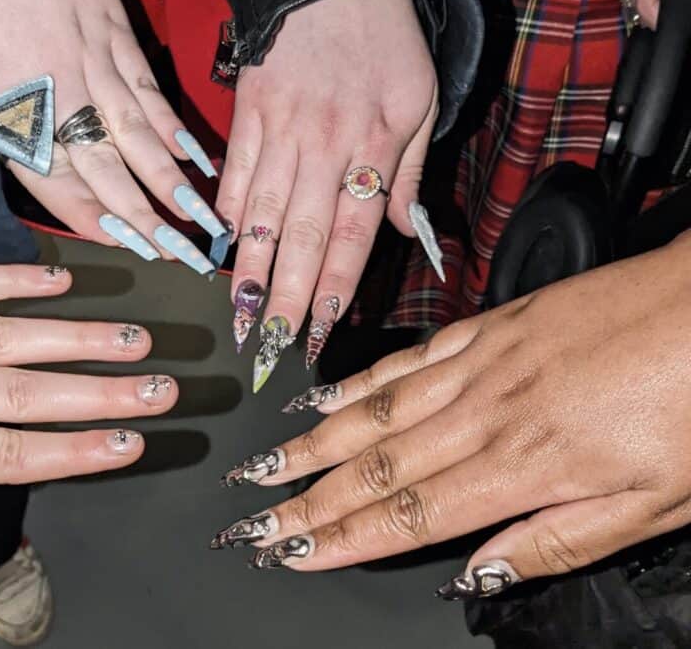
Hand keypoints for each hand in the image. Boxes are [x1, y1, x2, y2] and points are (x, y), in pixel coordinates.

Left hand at [0, 0, 219, 266]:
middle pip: (106, 161)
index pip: (48, 168)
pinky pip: (154, 96)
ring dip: (170, 182)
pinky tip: (196, 161)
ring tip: (198, 222)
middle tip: (174, 255)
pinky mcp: (121, 42)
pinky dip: (176, 131)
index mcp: (10, 92)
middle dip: (144, 213)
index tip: (119, 243)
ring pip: (140, 134)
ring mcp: (97, 64)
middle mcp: (60, 85)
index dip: (85, 210)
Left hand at [0, 263, 175, 632]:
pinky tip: (56, 278)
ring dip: (76, 337)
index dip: (73, 451)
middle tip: (163, 387)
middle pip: (25, 392)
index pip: (2, 451)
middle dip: (102, 394)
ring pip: (7, 336)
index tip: (128, 445)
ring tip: (134, 337)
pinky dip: (11, 279)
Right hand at [212, 234, 690, 597]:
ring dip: (312, 445)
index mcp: (523, 464)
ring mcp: (477, 363)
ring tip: (264, 467)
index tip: (290, 552)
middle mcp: (483, 413)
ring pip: (374, 413)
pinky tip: (320, 397)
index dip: (341, 538)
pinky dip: (354, 384)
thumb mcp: (651, 503)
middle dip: (306, 499)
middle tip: (251, 519)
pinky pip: (403, 362)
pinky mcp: (485, 327)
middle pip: (374, 466)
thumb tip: (475, 574)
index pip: (408, 513)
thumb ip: (554, 541)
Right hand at [222, 0, 437, 388]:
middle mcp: (322, 149)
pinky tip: (222, 250)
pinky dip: (225, 217)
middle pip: (299, 239)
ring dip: (249, 272)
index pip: (350, 237)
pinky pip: (232, 177)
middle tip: (269, 347)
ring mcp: (278, 134)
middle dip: (285, 300)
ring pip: (260, 217)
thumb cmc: (383, 39)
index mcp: (371, 149)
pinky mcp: (244, 117)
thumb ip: (408, 172)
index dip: (332, 290)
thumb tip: (403, 231)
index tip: (319, 333)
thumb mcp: (420, 102)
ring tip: (241, 315)